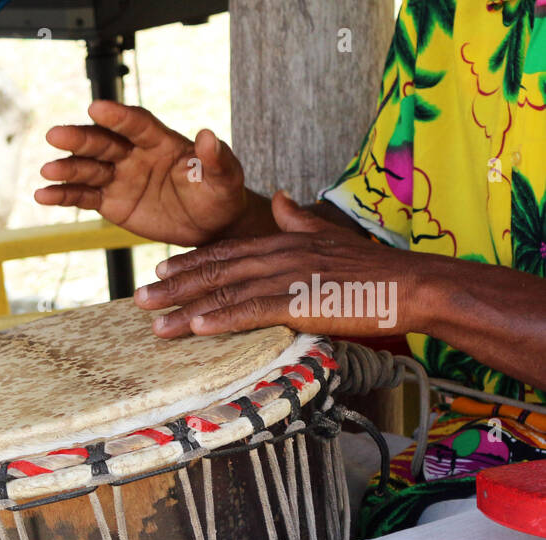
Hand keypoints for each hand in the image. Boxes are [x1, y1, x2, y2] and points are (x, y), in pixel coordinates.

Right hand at [36, 101, 247, 246]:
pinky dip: (63, 196)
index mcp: (161, 141)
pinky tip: (43, 195)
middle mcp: (135, 155)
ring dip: (67, 169)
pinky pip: (83, 197)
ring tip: (47, 170)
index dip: (117, 117)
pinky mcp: (111, 202)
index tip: (96, 108)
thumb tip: (208, 134)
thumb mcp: (225, 177)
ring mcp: (120, 177)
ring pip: (88, 169)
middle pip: (103, 143)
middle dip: (80, 139)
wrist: (210, 225)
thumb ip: (216, 158)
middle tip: (55, 134)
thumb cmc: (219, 194)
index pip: (136, 124)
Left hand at [134, 191, 425, 338]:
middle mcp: (279, 256)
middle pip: (215, 272)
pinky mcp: (302, 303)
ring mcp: (288, 279)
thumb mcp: (332, 236)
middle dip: (173, 288)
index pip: (225, 253)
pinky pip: (254, 311)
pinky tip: (197, 329)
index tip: (160, 272)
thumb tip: (284, 198)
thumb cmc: (374, 269)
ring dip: (186, 310)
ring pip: (226, 294)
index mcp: (283, 243)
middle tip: (138, 300)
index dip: (190, 262)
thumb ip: (300, 220)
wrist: (413, 284)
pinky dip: (223, 320)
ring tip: (154, 324)